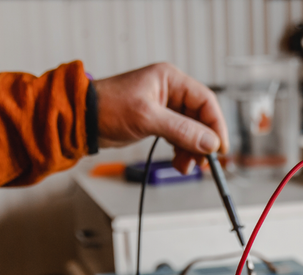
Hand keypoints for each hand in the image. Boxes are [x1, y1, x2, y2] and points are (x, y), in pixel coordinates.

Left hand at [94, 63, 229, 174]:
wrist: (83, 118)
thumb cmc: (108, 107)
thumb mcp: (147, 118)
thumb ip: (181, 130)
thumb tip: (210, 142)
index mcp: (171, 79)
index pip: (206, 101)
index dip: (216, 126)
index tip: (219, 148)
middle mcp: (171, 91)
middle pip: (201, 118)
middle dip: (202, 142)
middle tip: (203, 162)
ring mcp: (164, 107)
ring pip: (191, 130)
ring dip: (192, 150)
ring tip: (186, 166)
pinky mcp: (157, 121)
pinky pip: (179, 137)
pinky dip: (181, 151)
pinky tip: (178, 162)